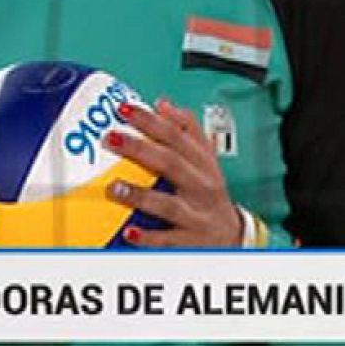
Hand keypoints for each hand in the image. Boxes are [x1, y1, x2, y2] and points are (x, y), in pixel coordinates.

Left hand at [103, 98, 243, 247]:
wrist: (232, 236)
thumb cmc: (210, 194)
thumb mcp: (205, 159)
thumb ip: (186, 130)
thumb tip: (163, 103)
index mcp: (203, 163)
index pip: (177, 136)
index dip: (150, 121)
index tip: (124, 110)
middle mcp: (201, 187)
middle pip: (171, 163)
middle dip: (140, 149)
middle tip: (111, 139)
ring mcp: (196, 215)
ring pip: (169, 205)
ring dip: (140, 196)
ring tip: (115, 187)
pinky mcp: (190, 242)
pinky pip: (168, 240)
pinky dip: (149, 238)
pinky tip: (129, 233)